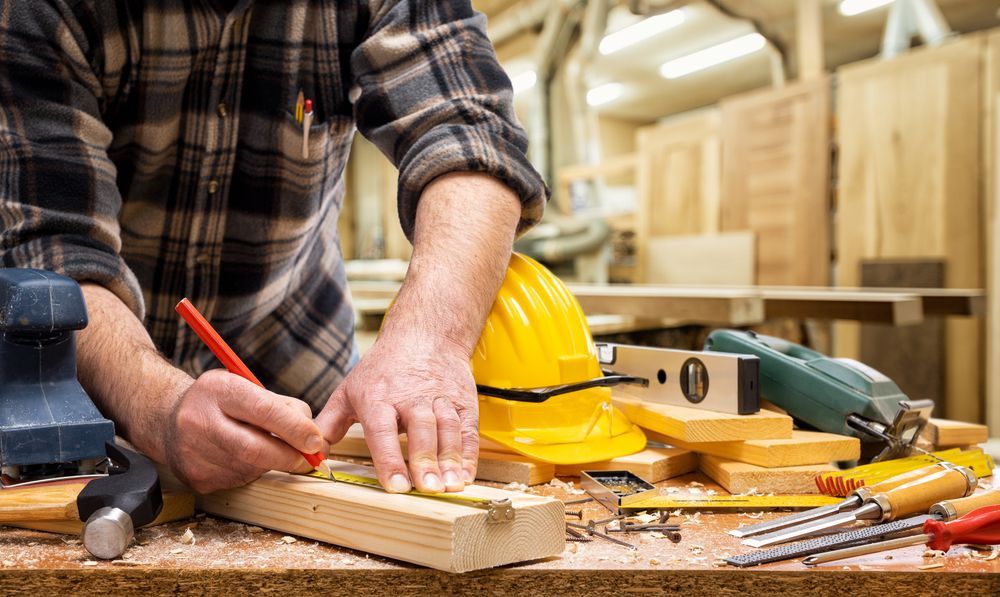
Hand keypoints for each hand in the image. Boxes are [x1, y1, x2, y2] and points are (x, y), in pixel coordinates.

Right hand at [164, 369, 324, 492]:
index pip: (264, 410)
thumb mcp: (245, 386)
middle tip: (310, 458)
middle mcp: (200, 421)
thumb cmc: (218, 401)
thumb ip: (280, 404)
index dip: (295, 428)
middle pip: (256, 448)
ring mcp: (193, 453)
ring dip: (272, 462)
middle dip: (290, 456)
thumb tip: (312, 432)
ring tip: (271, 448)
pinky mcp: (196, 478)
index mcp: (217, 390)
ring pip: (251, 467)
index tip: (317, 439)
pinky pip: (239, 479)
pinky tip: (245, 458)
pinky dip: (253, 471)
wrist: (167, 419)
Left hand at [315, 330, 478, 493]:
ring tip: (449, 485)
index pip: (382, 430)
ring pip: (447, 429)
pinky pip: (467, 429)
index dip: (389, 458)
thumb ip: (329, 424)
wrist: (425, 334)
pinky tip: (465, 474)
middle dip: (425, 461)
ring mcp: (440, 398)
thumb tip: (311, 452)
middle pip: (420, 430)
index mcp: (378, 397)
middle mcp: (411, 396)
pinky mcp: (462, 401)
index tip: (395, 486)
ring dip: (449, 459)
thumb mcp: (349, 390)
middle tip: (427, 488)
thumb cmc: (384, 368)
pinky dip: (468, 454)